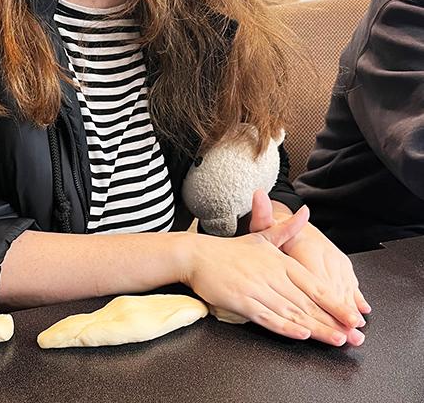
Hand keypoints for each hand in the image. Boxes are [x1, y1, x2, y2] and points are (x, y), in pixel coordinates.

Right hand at [183, 204, 365, 346]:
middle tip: (355, 335)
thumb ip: (287, 229)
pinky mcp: (241, 301)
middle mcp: (272, 274)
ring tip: (336, 340)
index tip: (353, 315)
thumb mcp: (262, 236)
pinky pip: (267, 317)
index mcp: (280, 261)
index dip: (335, 302)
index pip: (314, 284)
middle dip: (333, 321)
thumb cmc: (231, 250)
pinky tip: (300, 334)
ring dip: (316, 328)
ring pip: (292, 312)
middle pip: (307, 302)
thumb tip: (306, 212)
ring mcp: (257, 288)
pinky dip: (285, 326)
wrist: (197, 255)